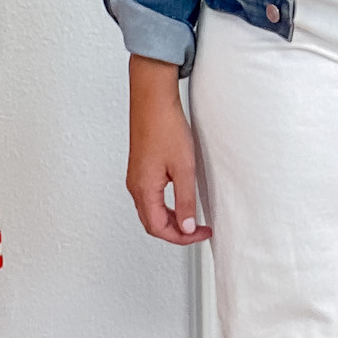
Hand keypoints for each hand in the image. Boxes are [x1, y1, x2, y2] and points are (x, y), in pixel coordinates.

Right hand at [127, 55, 211, 243]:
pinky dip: (165, 206)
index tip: (201, 233)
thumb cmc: (165, 127)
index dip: (182, 237)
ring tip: (192, 218)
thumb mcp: (183, 168)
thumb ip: (185, 200)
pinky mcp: (140, 169)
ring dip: (171, 219)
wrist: (152, 100)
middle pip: (152, 224)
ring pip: (151, 211)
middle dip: (176, 232)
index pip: (159, 229)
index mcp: (143, 190)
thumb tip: (188, 227)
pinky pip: (149, 198)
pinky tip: (180, 200)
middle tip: (199, 230)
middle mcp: (135, 186)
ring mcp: (136, 177)